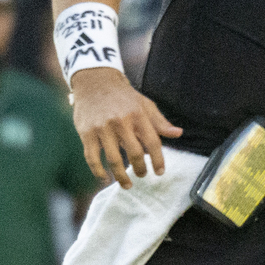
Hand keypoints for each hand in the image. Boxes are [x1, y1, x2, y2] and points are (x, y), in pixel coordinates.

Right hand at [70, 67, 181, 189]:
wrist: (95, 80)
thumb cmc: (123, 96)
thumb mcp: (144, 104)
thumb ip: (160, 122)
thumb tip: (178, 134)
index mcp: (138, 114)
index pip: (152, 142)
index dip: (158, 160)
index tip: (159, 172)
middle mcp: (120, 121)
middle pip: (135, 153)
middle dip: (140, 169)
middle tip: (142, 175)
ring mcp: (102, 128)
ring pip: (113, 159)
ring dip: (121, 176)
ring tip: (126, 184)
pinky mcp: (86, 132)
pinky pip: (92, 157)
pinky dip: (98, 171)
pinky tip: (104, 178)